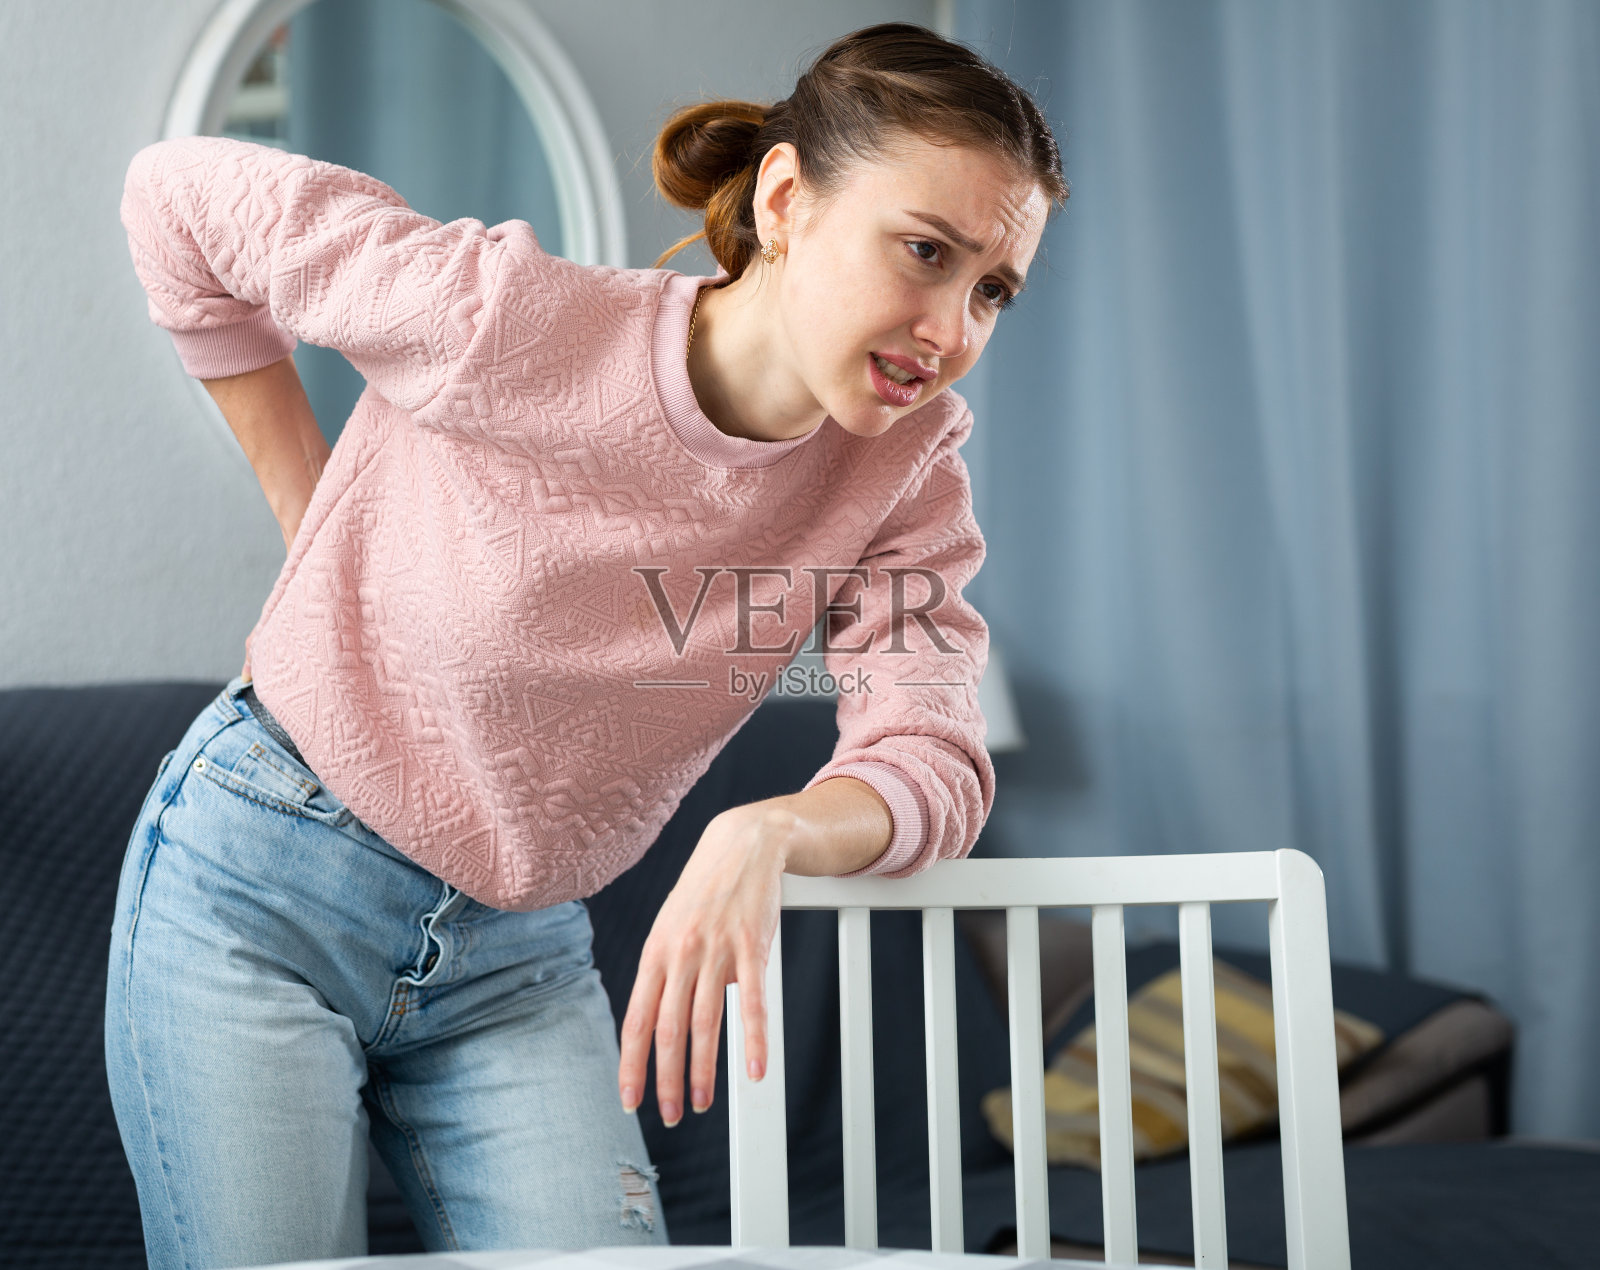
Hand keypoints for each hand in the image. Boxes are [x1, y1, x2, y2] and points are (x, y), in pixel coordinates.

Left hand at [618, 803, 794, 1124]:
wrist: (742, 845)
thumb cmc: (704, 892)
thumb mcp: (670, 927)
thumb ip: (664, 973)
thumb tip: (659, 1022)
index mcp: (655, 953)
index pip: (636, 1020)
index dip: (631, 1065)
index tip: (630, 1100)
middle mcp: (680, 954)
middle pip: (668, 1030)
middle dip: (667, 1079)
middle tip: (672, 1114)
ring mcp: (717, 950)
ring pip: (706, 1022)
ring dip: (703, 1070)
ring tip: (702, 1102)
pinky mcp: (752, 946)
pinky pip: (752, 1001)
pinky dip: (754, 1039)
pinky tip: (756, 1070)